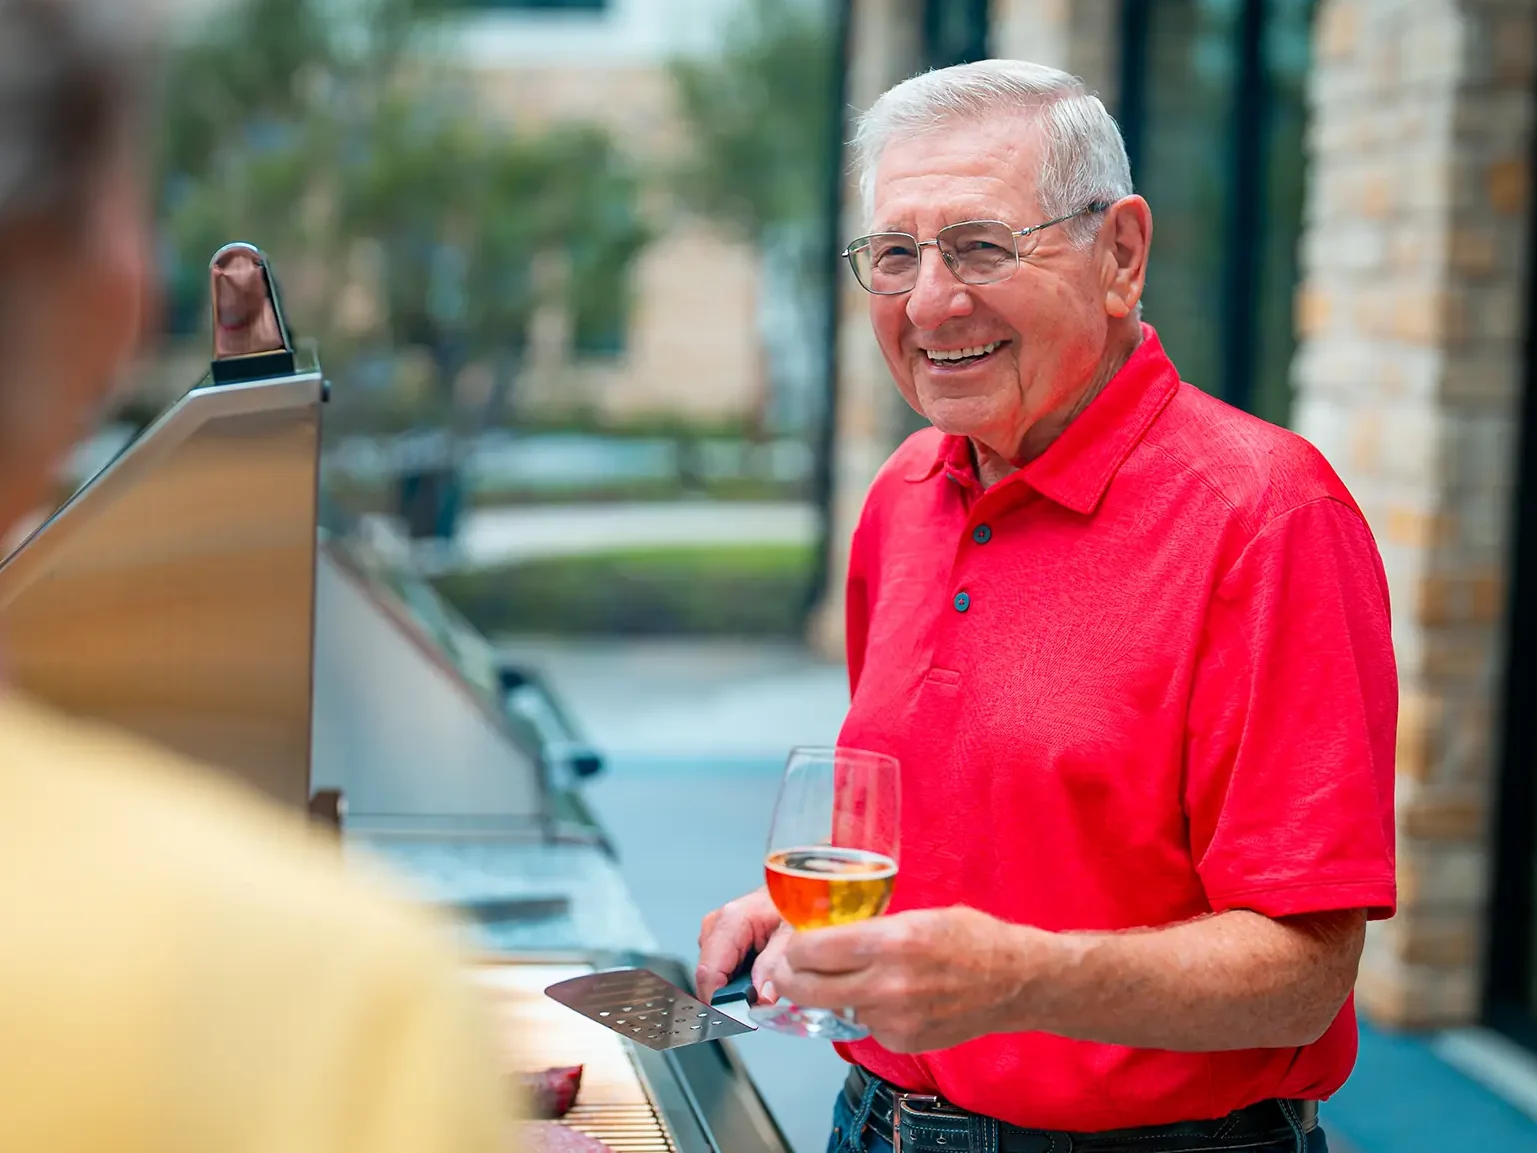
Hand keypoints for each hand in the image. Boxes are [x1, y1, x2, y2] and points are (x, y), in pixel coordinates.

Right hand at [695, 888, 786, 1004]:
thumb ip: (775, 963)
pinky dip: (737, 985)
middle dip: (731, 999)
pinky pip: (721, 974)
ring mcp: (715, 935)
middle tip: (759, 1008)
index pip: (708, 973)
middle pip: (708, 979)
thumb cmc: (794, 903)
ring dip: (735, 993)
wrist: (797, 889)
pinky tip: (757, 981)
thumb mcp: (793, 931)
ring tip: (763, 991)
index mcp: (730, 921)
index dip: (721, 1002)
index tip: (739, 1019)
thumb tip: (761, 997)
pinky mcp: (720, 944)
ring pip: (714, 979)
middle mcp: (716, 927)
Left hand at [765, 906, 1039, 1053]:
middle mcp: (888, 984)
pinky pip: (864, 1025)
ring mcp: (895, 1019)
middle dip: (791, 977)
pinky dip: (866, 1011)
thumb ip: (870, 927)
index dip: (795, 945)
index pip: (810, 949)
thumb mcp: (917, 915)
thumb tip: (825, 931)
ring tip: (853, 976)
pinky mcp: (902, 1042)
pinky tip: (889, 996)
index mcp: (890, 941)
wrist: (1017, 982)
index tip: (797, 941)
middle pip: (806, 988)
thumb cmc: (972, 938)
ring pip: (834, 1007)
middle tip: (793, 968)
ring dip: (832, 994)